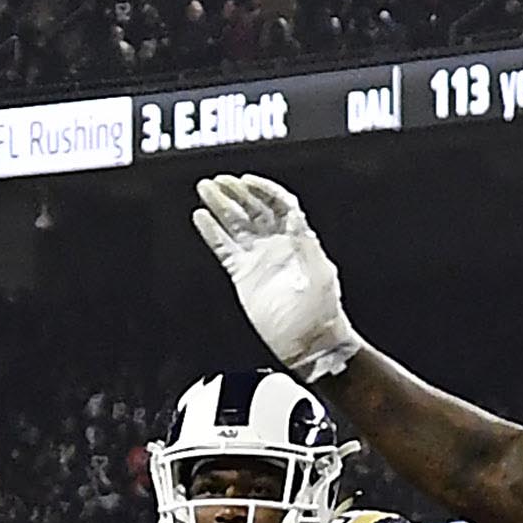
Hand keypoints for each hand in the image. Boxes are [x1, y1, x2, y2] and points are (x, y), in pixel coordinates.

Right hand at [191, 173, 361, 378]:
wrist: (309, 342)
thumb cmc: (321, 313)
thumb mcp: (320, 272)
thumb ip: (306, 245)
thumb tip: (295, 220)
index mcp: (299, 238)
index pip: (279, 203)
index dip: (262, 189)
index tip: (245, 181)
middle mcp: (276, 244)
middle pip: (253, 210)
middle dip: (236, 193)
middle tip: (218, 181)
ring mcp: (258, 259)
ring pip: (235, 225)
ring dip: (221, 206)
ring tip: (205, 190)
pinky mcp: (243, 275)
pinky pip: (224, 248)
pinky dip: (212, 233)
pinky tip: (201, 218)